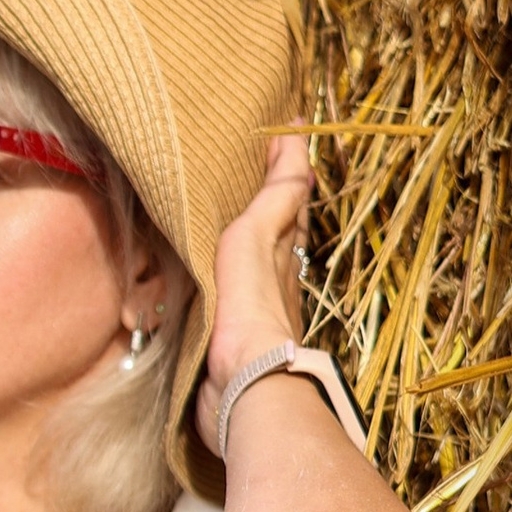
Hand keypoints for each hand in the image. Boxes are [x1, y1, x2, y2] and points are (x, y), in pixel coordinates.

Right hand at [195, 132, 309, 455]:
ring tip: (235, 204)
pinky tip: (214, 265)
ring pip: (258, 254)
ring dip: (252, 227)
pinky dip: (226, 264)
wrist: (243, 384)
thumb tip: (296, 144)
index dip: (288, 161)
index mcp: (283, 248)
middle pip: (279, 224)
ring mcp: (255, 304)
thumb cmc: (249, 309)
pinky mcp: (230, 332)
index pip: (291, 194)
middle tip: (260, 160)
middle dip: (272, 192)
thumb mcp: (258, 239)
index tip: (285, 127)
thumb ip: (276, 198)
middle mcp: (276, 274)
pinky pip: (231, 285)